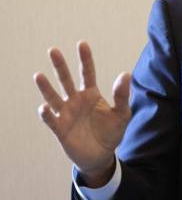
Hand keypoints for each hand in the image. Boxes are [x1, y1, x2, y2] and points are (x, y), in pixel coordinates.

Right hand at [34, 41, 130, 185]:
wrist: (101, 155)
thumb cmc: (112, 132)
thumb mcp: (122, 114)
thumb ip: (122, 95)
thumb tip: (125, 73)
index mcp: (91, 94)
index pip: (87, 73)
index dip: (85, 59)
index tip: (82, 43)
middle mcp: (76, 101)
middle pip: (66, 80)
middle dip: (60, 66)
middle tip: (53, 50)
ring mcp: (66, 114)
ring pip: (54, 97)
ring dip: (46, 87)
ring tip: (39, 76)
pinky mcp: (60, 129)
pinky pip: (51, 119)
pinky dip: (46, 113)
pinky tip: (44, 106)